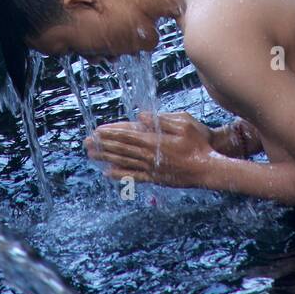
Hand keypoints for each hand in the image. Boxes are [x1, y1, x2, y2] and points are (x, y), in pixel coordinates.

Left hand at [84, 111, 213, 187]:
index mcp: (155, 141)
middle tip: (86, 143)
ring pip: (124, 162)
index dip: (110, 133)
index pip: (127, 136)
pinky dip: (120, 174)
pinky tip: (109, 173)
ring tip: (92, 156)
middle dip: (102, 145)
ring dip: (107, 158)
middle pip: (121, 150)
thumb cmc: (199, 143)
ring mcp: (151, 169)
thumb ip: (161, 119)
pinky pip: (134, 176)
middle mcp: (149, 156)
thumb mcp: (184, 123)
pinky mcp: (155, 178)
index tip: (96, 131)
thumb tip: (140, 115)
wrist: (208, 169)